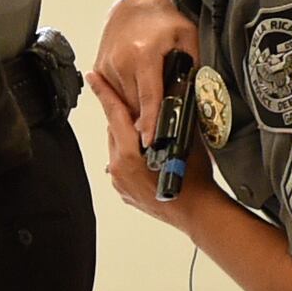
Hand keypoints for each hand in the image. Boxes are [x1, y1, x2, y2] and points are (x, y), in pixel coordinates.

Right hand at [91, 0, 199, 130]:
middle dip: (147, 118)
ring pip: (123, 101)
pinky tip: (138, 91)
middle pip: (135, 104)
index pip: (148, 97)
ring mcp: (108, 64)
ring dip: (136, 108)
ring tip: (151, 106)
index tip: (150, 140)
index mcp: (144, 54)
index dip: (150, 121)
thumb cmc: (162, 20)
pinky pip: (114, 93)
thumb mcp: (187, 38)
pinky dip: (127, 98)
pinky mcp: (100, 67)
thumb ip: (193, 64)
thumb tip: (198, 92)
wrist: (136, 3)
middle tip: (162, 128)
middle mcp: (121, 60)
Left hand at [95, 81, 198, 229]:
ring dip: (127, 139)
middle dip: (124, 118)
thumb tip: (163, 99)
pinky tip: (146, 157)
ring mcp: (119, 182)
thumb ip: (168, 119)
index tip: (93, 79)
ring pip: (116, 148)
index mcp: (129, 154)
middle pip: (114, 131)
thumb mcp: (183, 139)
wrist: (198, 211)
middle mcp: (119, 168)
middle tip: (138, 108)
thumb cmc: (195, 179)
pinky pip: (120, 166)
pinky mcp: (123, 191)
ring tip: (148, 137)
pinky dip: (129, 158)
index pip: (114, 114)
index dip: (103, 93)